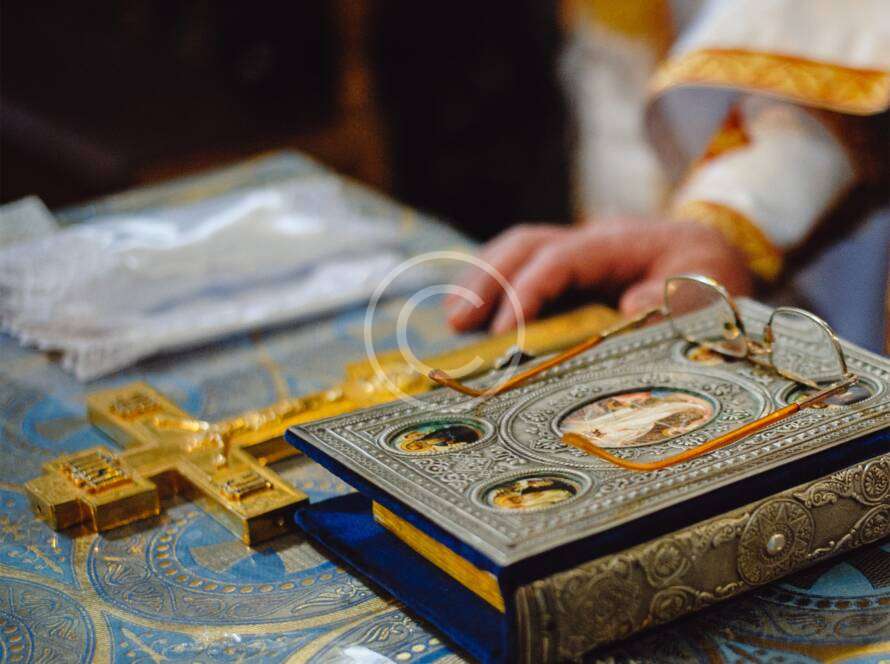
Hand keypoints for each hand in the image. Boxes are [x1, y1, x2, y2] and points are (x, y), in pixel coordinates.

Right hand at [445, 218, 752, 332]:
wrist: (716, 256)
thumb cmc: (712, 273)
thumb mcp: (714, 286)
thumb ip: (681, 297)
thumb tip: (633, 305)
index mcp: (621, 242)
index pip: (562, 257)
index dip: (529, 290)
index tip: (505, 332)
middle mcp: (591, 240)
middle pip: (526, 243)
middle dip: (487, 278)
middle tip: (458, 322)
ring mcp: (578, 253)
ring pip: (518, 252)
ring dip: (482, 281)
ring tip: (455, 321)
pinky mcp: (572, 272)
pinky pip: (526, 271)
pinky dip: (497, 290)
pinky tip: (478, 319)